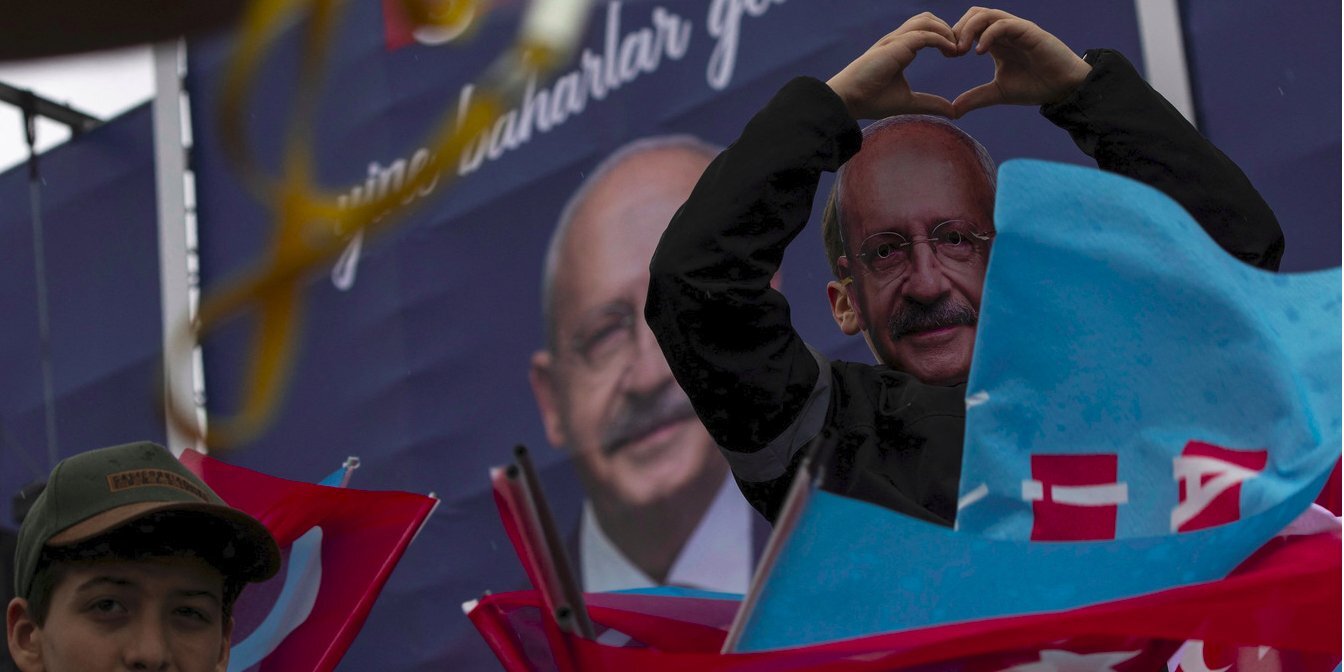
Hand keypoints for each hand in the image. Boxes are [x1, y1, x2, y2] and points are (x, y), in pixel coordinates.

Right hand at [827, 12, 957, 119]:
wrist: (850, 99)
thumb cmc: (871, 101)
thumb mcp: (908, 102)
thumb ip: (929, 103)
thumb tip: (952, 112)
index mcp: (898, 49)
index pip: (924, 31)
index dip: (943, 37)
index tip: (955, 54)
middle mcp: (897, 40)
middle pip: (927, 19)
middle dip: (947, 29)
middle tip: (959, 49)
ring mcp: (895, 40)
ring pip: (927, 21)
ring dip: (946, 31)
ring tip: (956, 49)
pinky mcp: (896, 45)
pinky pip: (924, 34)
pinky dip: (941, 39)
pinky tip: (951, 52)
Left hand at [950, 7, 1091, 117]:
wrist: (1064, 88)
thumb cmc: (1036, 86)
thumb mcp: (998, 92)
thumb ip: (976, 97)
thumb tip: (953, 110)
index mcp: (995, 41)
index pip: (968, 25)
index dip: (954, 36)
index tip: (947, 56)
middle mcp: (1004, 31)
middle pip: (974, 14)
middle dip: (957, 29)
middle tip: (951, 52)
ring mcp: (1016, 29)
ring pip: (986, 14)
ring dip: (968, 29)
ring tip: (961, 50)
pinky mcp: (1028, 31)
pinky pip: (1003, 24)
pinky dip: (988, 34)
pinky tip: (979, 52)